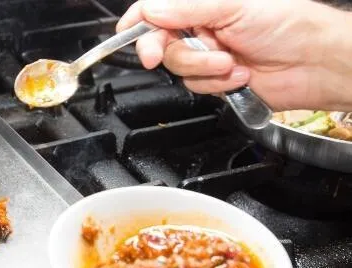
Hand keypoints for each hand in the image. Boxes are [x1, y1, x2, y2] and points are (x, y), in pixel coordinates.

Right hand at [117, 0, 351, 110]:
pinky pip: (197, 86)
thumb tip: (150, 9)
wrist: (314, 62)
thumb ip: (185, 8)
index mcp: (203, 5)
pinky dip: (216, 84)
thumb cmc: (287, 24)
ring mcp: (208, 55)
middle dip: (171, 50)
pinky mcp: (215, 81)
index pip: (157, 11)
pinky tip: (238, 75)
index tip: (127, 35)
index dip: (138, 23)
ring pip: (179, 69)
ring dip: (203, 68)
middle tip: (160, 54)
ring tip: (231, 62)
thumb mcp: (232, 6)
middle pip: (161, 43)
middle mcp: (202, 28)